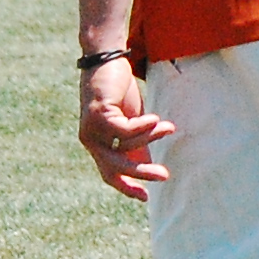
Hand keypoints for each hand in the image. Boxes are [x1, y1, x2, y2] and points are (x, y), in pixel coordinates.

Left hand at [76, 58, 176, 199]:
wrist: (107, 61)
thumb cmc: (118, 91)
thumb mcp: (131, 121)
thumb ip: (137, 142)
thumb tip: (148, 164)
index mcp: (97, 145)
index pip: (110, 174)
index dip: (127, 186)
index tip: (146, 197)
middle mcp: (90, 140)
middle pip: (115, 167)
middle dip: (141, 173)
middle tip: (165, 175)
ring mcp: (92, 128)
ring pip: (125, 146)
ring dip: (150, 137)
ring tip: (168, 127)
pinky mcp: (98, 115)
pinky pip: (124, 131)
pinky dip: (142, 127)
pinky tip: (154, 118)